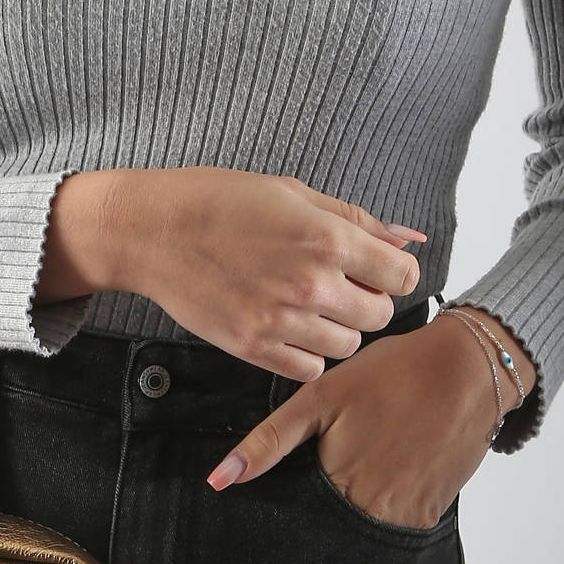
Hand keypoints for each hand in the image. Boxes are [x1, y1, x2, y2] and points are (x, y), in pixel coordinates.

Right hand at [39, 166, 426, 376]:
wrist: (153, 231)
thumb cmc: (218, 202)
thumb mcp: (293, 193)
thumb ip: (356, 220)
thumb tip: (410, 239)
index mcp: (328, 238)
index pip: (403, 275)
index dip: (393, 272)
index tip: (373, 269)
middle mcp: (311, 284)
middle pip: (380, 315)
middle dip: (367, 301)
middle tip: (338, 287)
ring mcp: (281, 320)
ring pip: (347, 346)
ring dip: (337, 330)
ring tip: (309, 308)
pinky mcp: (252, 347)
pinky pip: (308, 370)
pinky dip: (307, 355)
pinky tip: (289, 330)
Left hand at [204, 311, 532, 526]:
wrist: (468, 369)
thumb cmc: (391, 376)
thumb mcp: (320, 399)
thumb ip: (269, 441)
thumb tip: (219, 480)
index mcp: (336, 484)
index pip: (295, 524)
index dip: (283, 519)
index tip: (276, 514)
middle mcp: (371, 509)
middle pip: (326, 535)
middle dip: (312, 527)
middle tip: (321, 492)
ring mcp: (404, 515)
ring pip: (360, 538)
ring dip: (346, 524)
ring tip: (349, 486)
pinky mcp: (430, 512)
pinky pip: (394, 530)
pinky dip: (381, 516)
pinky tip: (379, 484)